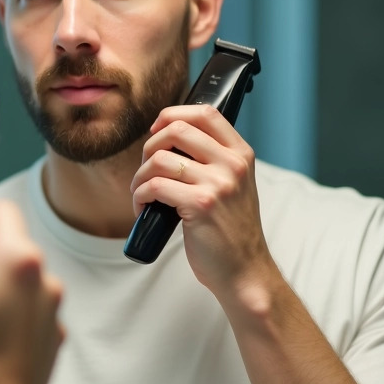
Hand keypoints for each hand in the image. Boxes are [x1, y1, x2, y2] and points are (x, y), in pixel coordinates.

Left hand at [129, 104, 276, 295]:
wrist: (244, 270)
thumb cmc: (230, 230)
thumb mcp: (233, 185)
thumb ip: (211, 160)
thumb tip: (168, 138)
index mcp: (241, 154)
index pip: (205, 112)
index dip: (172, 114)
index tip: (156, 130)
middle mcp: (232, 164)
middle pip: (176, 129)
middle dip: (149, 147)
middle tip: (146, 169)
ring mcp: (218, 184)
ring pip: (159, 159)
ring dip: (139, 176)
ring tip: (141, 194)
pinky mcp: (200, 205)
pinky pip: (154, 186)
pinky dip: (139, 196)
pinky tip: (143, 208)